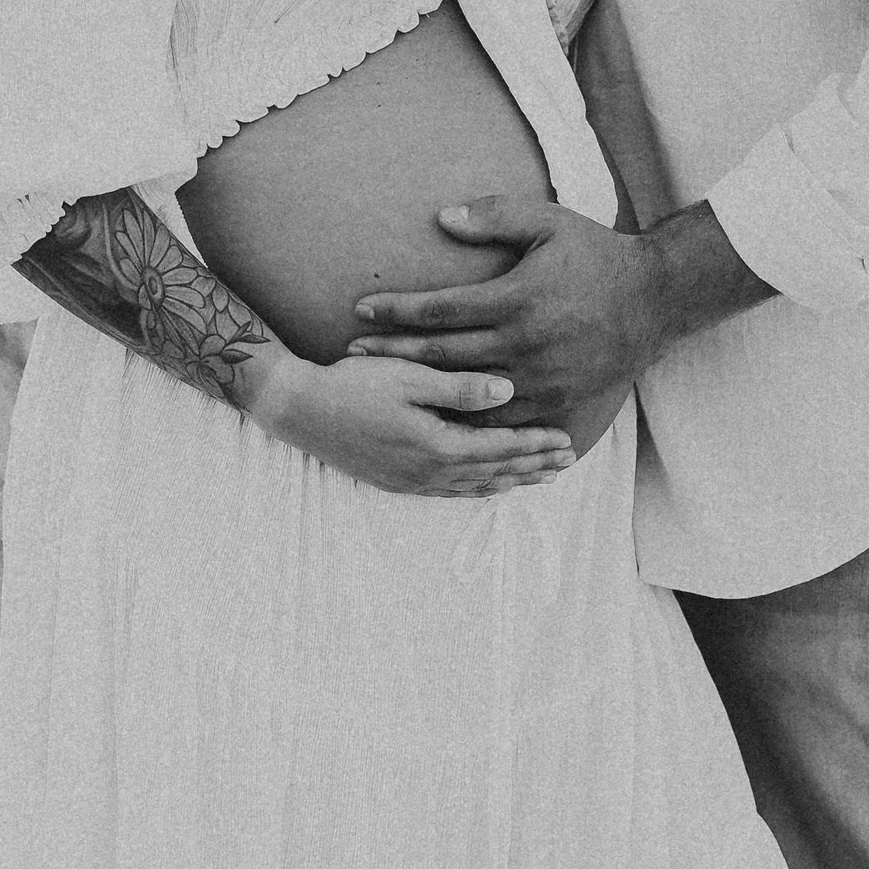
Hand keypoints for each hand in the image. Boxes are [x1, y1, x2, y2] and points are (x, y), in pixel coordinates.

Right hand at [244, 347, 578, 497]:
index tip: (566, 439)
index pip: (502, 448)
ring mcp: (413, 482)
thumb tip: (509, 392)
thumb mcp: (409, 376)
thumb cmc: (353, 384)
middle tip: (567, 461)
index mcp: (438, 445)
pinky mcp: (398, 483)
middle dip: (534, 466)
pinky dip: (479, 489)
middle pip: (496, 473)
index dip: (536, 445)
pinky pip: (451, 492)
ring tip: (540, 476)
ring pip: (476, 487)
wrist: (301, 410)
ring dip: (511, 481)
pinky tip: (490, 484)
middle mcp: (430, 472)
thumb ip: (460, 388)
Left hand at [346, 196, 669, 446]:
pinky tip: (434, 417)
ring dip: (420, 391)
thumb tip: (440, 217)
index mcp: (517, 299)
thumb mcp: (550, 222)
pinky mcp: (556, 402)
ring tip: (381, 388)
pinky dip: (464, 419)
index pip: (440, 308)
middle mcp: (525, 343)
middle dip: (392, 352)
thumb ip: (495, 215)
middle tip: (352, 353)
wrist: (655, 300)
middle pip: (442, 354)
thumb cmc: (596, 254)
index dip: (396, 310)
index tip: (360, 310)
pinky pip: (500, 419)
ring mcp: (540, 379)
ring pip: (465, 393)